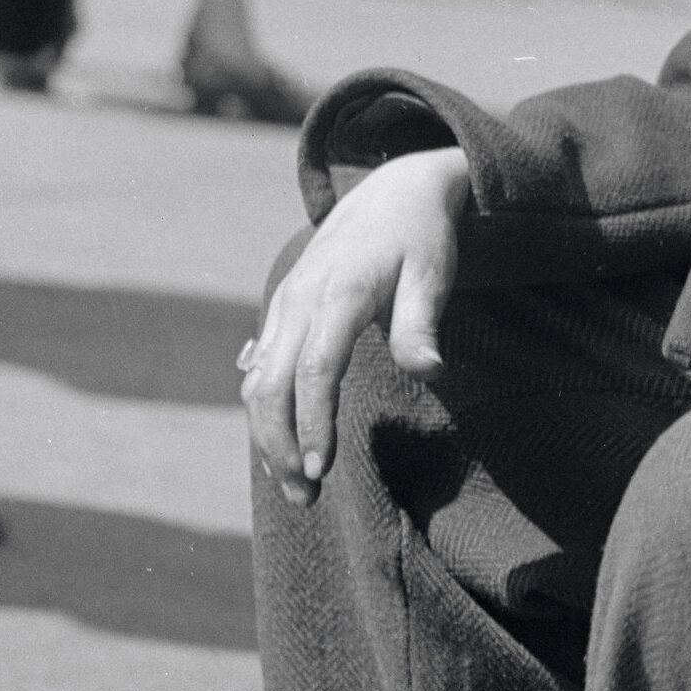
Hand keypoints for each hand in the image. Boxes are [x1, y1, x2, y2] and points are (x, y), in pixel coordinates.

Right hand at [241, 147, 470, 504]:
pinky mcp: (281, 313)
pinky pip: (260, 370)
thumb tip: (433, 373)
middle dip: (281, 446)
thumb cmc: (421, 239)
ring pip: (257, 381)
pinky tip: (280, 449)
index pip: (316, 369)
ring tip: (295, 485)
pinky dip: (265, 413)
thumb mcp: (433, 275)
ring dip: (268, 437)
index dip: (313, 422)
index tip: (321, 469)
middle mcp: (300, 301)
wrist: (393, 193)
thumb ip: (423, 325)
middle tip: (306, 497)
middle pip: (271, 385)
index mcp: (339, 294)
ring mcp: (284, 306)